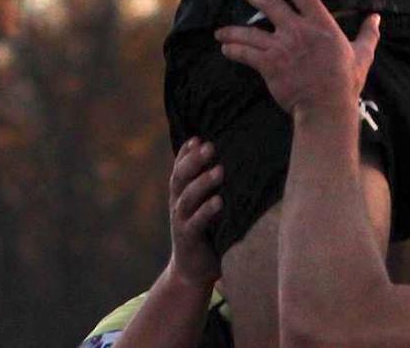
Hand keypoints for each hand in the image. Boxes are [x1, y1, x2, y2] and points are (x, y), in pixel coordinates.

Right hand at [168, 138, 222, 288]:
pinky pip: (195, 222)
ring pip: (187, 197)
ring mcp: (180, 220)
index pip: (179, 168)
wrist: (191, 272)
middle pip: (181, 177)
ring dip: (202, 182)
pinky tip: (219, 201)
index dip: (186, 152)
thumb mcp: (204, 208)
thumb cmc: (206, 234)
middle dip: (194, 160)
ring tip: (219, 170)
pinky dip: (206, 210)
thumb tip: (232, 163)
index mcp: (180, 194)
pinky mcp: (187, 238)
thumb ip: (211, 189)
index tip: (197, 137)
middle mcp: (177, 204)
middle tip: (209, 146)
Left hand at [214, 0, 378, 117]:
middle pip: (270, 3)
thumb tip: (376, 18)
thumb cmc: (345, 82)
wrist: (326, 108)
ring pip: (250, 31)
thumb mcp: (362, 55)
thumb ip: (368, 34)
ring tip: (221, 31)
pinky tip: (226, 48)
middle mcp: (298, 30)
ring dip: (233, 30)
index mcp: (320, 24)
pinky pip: (245, 53)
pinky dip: (234, 50)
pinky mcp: (269, 64)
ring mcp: (281, 47)